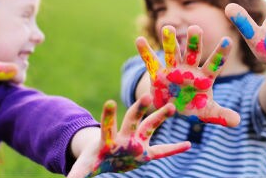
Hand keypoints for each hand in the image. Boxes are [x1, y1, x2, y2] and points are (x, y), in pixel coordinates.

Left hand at [68, 94, 190, 177]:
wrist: (105, 157)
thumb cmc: (93, 160)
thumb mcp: (84, 169)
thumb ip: (77, 176)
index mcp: (108, 140)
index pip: (108, 126)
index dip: (108, 115)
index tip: (110, 102)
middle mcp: (125, 137)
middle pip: (133, 119)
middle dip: (139, 108)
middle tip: (146, 95)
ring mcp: (137, 143)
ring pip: (150, 127)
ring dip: (160, 117)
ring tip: (172, 107)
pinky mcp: (146, 153)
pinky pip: (163, 151)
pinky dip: (175, 149)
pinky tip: (188, 145)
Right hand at [135, 25, 239, 126]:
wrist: (173, 108)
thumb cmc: (194, 107)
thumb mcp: (207, 113)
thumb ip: (221, 114)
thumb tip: (238, 121)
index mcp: (204, 77)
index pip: (214, 64)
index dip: (220, 53)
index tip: (228, 40)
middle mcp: (189, 69)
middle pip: (193, 53)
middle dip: (194, 41)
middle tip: (195, 28)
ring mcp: (173, 68)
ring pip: (172, 52)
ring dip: (169, 41)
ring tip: (167, 28)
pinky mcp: (157, 73)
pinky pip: (151, 61)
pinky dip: (145, 51)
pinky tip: (139, 40)